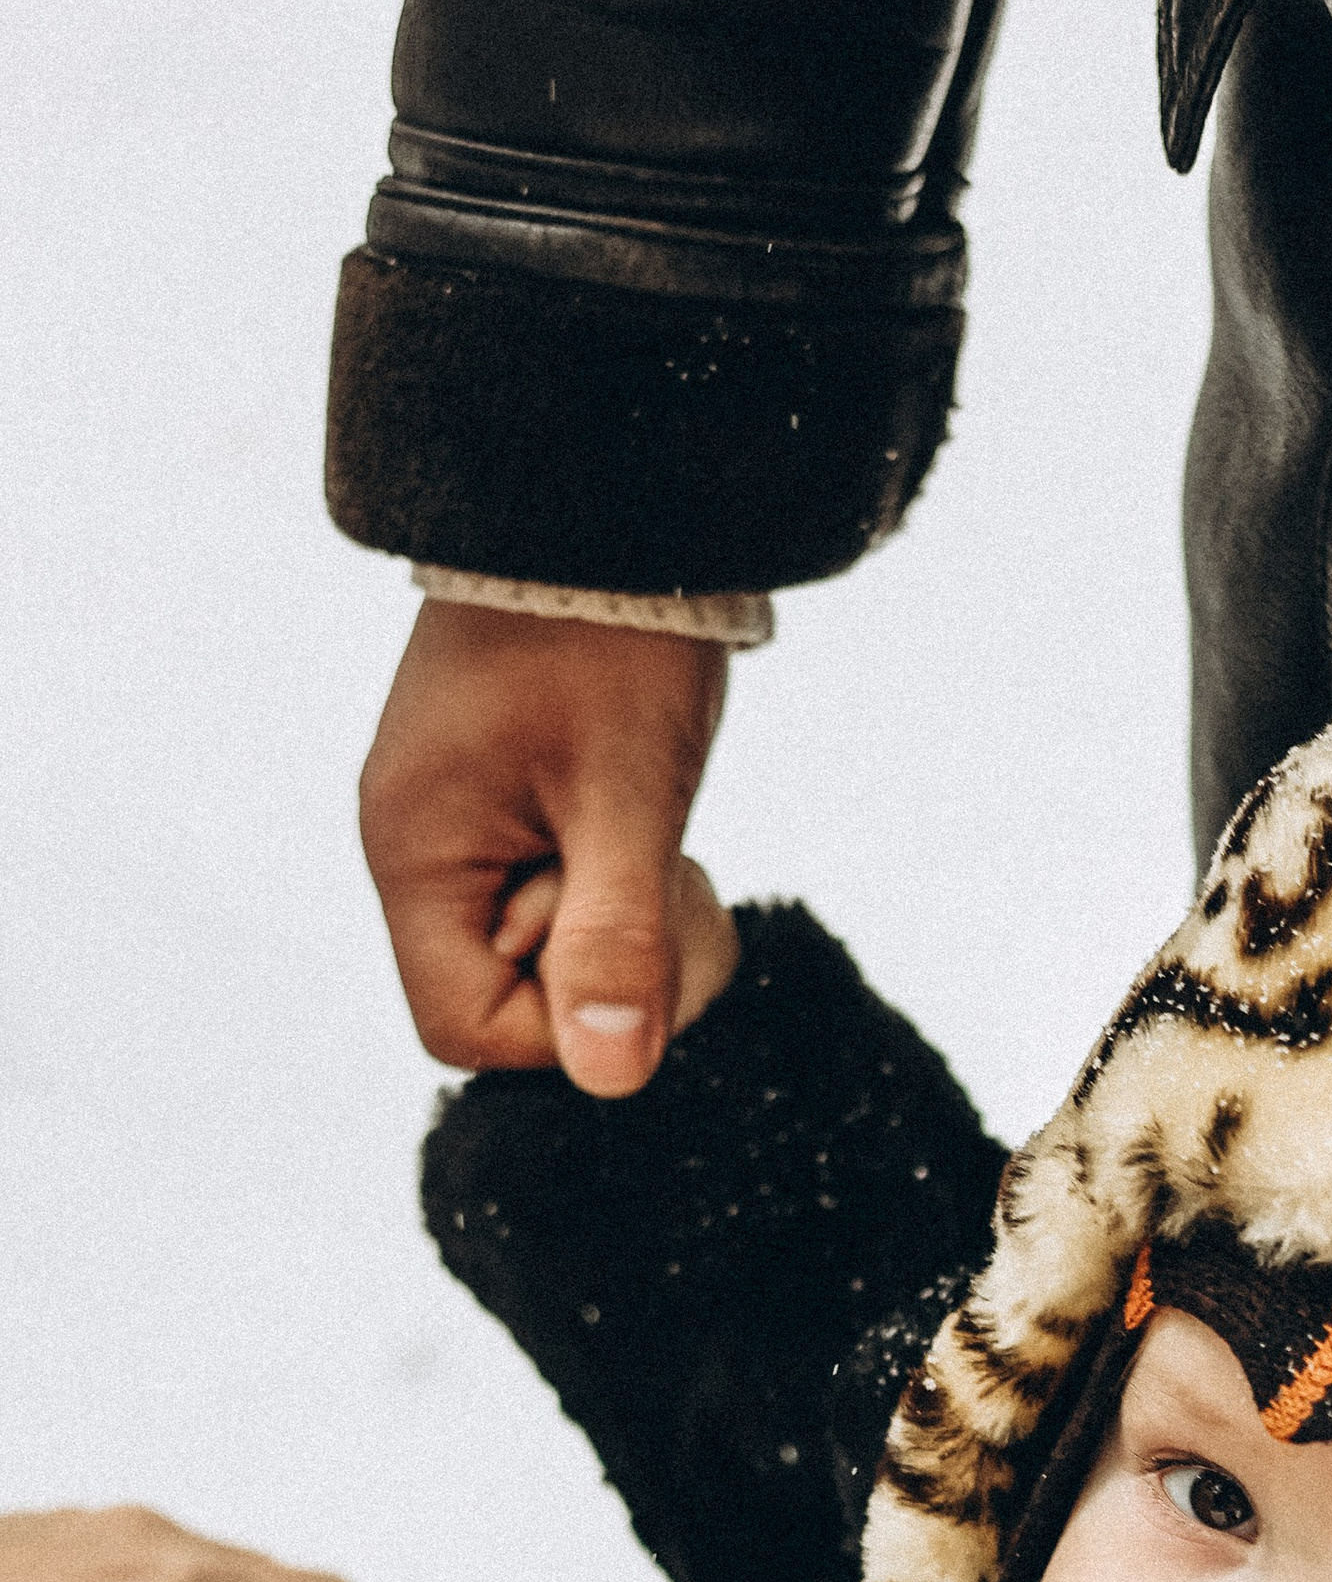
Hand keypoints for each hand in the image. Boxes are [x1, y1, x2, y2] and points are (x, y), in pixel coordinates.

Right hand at [359, 602, 728, 1092]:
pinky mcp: (505, 810)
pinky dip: (615, 886)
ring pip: (547, 957)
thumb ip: (616, 939)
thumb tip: (610, 1076)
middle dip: (608, 965)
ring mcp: (459, 829)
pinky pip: (560, 902)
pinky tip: (638, 823)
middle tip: (665, 870)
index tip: (637, 934)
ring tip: (650, 829)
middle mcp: (417, 851)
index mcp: (415, 854)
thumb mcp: (626, 795)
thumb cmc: (611, 640)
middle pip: (511, 1003)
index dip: (567, 1025)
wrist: (609, 505)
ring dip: (622, 923)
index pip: (467, 1031)